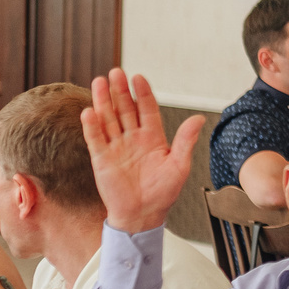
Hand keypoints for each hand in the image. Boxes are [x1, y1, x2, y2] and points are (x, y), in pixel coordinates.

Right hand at [82, 69, 206, 234]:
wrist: (143, 216)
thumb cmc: (163, 193)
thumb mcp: (179, 166)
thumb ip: (185, 141)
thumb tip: (199, 119)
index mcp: (153, 137)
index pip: (146, 109)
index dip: (143, 93)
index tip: (139, 77)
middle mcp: (133, 138)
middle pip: (125, 109)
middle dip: (120, 91)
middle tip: (116, 73)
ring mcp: (116, 147)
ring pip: (108, 119)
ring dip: (103, 102)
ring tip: (99, 82)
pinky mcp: (102, 159)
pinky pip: (96, 140)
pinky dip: (92, 126)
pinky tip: (89, 112)